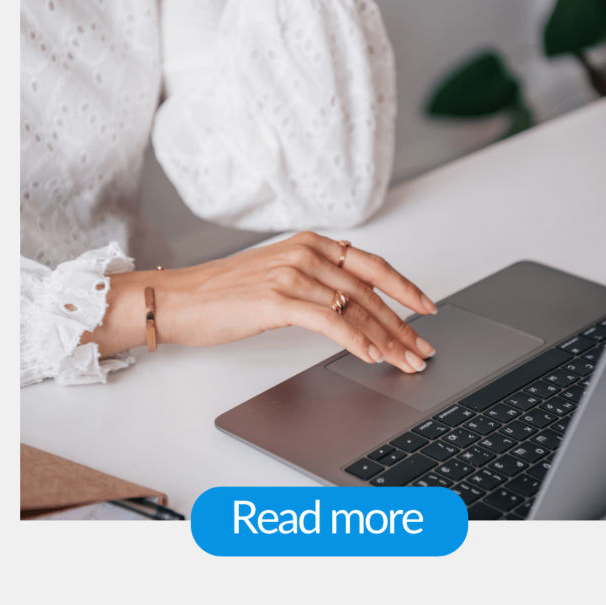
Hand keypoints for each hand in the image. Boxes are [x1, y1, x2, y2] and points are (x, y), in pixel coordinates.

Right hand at [84, 232, 437, 373]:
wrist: (178, 300)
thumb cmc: (224, 294)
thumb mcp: (279, 276)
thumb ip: (316, 282)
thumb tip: (354, 308)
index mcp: (310, 244)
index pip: (372, 266)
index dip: (405, 288)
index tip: (427, 308)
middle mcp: (306, 253)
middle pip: (369, 291)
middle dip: (402, 324)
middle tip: (422, 348)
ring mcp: (292, 274)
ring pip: (354, 308)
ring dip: (386, 339)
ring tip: (405, 360)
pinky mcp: (277, 300)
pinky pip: (329, 322)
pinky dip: (355, 341)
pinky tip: (371, 356)